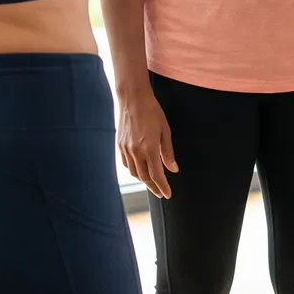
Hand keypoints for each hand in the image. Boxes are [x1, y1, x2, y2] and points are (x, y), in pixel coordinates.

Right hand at [117, 80, 176, 199]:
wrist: (132, 99)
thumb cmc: (152, 112)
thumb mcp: (165, 131)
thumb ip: (168, 152)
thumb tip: (173, 169)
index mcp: (149, 149)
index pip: (157, 175)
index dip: (163, 186)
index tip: (168, 194)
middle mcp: (136, 152)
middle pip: (144, 177)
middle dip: (154, 187)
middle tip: (161, 193)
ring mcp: (126, 149)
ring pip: (135, 172)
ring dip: (144, 180)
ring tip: (152, 183)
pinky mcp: (120, 145)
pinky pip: (127, 164)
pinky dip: (134, 170)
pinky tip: (140, 170)